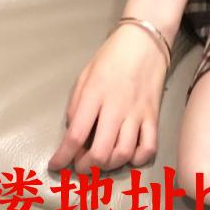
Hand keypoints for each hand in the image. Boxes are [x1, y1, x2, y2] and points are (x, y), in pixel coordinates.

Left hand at [48, 24, 168, 177]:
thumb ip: (76, 105)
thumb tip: (72, 134)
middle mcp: (116, 107)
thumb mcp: (85, 75)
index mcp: (95, 94)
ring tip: (100, 161)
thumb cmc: (110, 58)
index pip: (75, 134)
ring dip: (108, 166)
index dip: (63, 156)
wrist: (144, 42)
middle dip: (85, 167)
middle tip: (79, 167)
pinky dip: (137, 159)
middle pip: (100, 152)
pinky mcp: (154, 116)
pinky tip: (128, 155)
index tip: (55, 165)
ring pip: (123, 154)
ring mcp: (137, 113)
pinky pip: (148, 148)